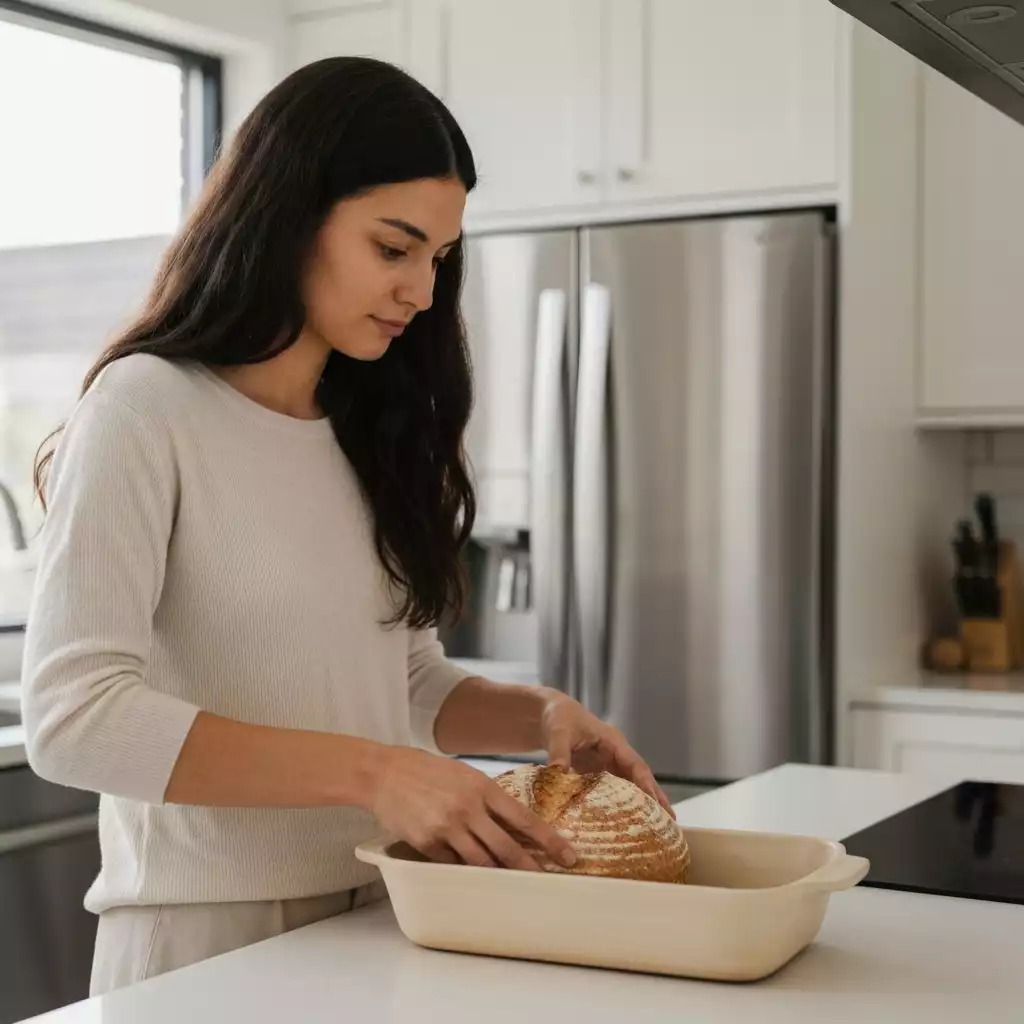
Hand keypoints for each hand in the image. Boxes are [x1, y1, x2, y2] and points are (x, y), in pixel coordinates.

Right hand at [364, 746, 578, 870]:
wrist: (385, 772)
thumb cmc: (428, 770)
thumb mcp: (465, 774)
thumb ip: (487, 796)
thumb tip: (513, 819)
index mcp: (482, 788)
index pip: (524, 819)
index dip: (549, 839)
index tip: (568, 854)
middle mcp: (468, 809)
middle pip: (507, 848)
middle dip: (531, 867)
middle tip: (550, 881)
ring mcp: (447, 828)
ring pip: (482, 862)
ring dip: (500, 876)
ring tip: (515, 886)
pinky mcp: (427, 844)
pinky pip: (453, 865)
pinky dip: (465, 871)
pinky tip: (475, 877)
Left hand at [540, 693, 674, 815]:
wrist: (551, 714)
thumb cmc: (559, 718)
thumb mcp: (558, 732)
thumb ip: (559, 751)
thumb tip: (558, 773)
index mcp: (614, 742)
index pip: (636, 766)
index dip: (646, 785)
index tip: (656, 804)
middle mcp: (616, 754)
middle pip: (640, 778)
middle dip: (655, 798)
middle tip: (670, 821)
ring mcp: (609, 764)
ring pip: (630, 786)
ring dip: (643, 804)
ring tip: (656, 828)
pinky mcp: (599, 773)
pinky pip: (614, 791)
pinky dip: (621, 805)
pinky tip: (625, 822)